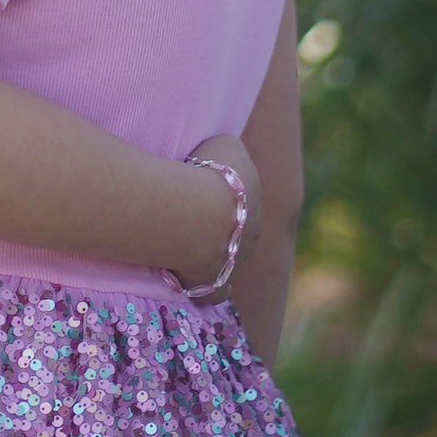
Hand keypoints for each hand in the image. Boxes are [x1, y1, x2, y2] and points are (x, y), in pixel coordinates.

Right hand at [185, 131, 261, 278]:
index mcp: (253, 200)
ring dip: (209, 252)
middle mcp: (250, 234)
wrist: (197, 211)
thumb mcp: (227, 145)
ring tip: (182, 243)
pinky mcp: (215, 285)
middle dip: (219, 226)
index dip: (221, 195)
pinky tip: (191, 282)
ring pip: (226, 259)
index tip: (200, 190)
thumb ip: (230, 151)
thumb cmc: (209, 174)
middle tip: (190, 216)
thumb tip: (225, 155)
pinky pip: (215, 292)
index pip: (241, 199)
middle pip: (236, 231)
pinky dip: (207, 289)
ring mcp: (234, 262)